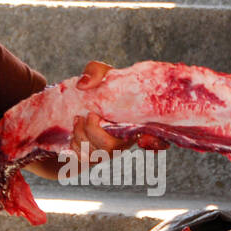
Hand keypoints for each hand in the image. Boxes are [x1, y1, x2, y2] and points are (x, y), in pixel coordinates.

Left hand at [26, 61, 167, 178]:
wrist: (83, 105)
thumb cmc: (102, 89)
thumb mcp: (101, 74)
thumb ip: (96, 71)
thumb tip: (83, 85)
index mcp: (136, 121)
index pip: (156, 138)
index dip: (155, 143)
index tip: (143, 138)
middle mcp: (127, 140)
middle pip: (112, 147)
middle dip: (93, 132)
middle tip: (88, 115)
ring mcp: (111, 151)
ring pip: (94, 153)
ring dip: (80, 135)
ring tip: (77, 119)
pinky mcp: (96, 157)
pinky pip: (83, 158)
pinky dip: (74, 144)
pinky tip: (75, 131)